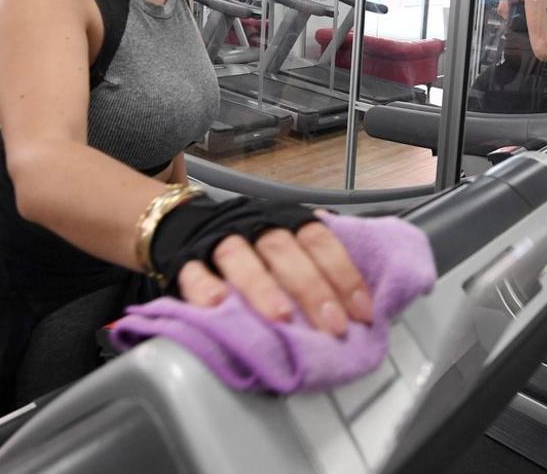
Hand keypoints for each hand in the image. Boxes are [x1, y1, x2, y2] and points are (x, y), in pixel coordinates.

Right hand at [176, 220, 372, 336]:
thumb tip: (362, 308)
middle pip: (284, 249)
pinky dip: (205, 288)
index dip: (344, 274)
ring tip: (281, 317)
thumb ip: (317, 268)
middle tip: (332, 325)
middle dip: (312, 288)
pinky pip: (192, 272)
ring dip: (262, 286)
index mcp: (286, 222)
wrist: (183, 226)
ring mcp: (217, 242)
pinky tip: (217, 307)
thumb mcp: (287, 247)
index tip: (363, 313)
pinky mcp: (184, 261)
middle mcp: (254, 226)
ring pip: (239, 256)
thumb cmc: (251, 248)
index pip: (320, 241)